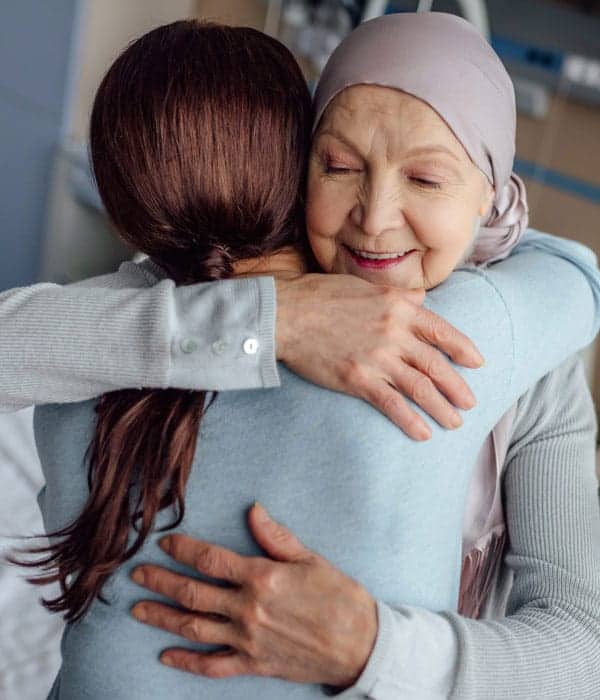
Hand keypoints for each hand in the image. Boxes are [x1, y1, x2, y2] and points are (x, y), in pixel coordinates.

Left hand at [130, 503, 376, 687]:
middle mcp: (248, 609)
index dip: (183, 550)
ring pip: (195, 628)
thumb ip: (276, 537)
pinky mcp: (254, 664)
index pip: (210, 560)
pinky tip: (167, 655)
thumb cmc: (339, 596)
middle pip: (193, 593)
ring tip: (138, 610)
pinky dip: (188, 661)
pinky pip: (213, 666)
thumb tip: (253, 510)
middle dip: (161, 582)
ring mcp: (248, 640)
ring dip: (163, 618)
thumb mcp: (310, 559)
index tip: (164, 543)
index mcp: (262, 577)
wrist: (361, 644)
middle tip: (137, 575)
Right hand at [275, 273, 482, 439]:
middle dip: (457, 387)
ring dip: (442, 408)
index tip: (477, 363)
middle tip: (470, 403)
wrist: (287, 314)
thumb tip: (422, 298)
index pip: (442, 331)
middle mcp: (394, 333)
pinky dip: (411, 421)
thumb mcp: (365, 286)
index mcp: (398, 308)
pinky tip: (423, 433)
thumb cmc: (322, 296)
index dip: (464, 349)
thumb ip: (398, 295)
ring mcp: (377, 359)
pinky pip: (392, 405)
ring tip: (454, 422)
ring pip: (420, 388)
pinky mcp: (358, 380)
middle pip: (436, 365)